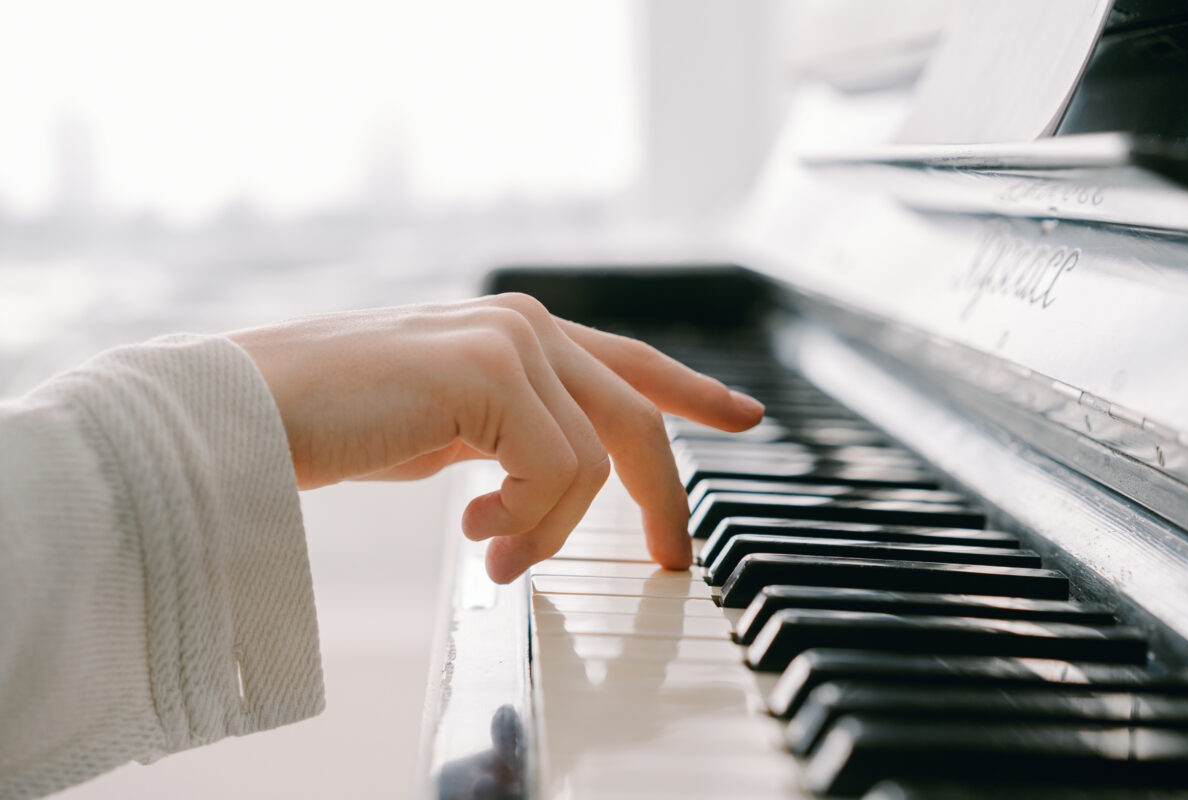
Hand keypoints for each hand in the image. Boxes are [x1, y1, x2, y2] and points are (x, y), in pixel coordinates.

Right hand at [229, 293, 763, 582]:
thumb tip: (562, 482)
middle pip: (636, 415)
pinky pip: (557, 473)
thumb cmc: (339, 425)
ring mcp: (511, 340)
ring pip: (594, 458)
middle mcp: (525, 324)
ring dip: (552, 529)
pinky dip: (528, 524)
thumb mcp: (449, 429)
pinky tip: (477, 538)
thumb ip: (511, 434)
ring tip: (498, 556)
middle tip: (666, 561)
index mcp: (519, 333)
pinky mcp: (491, 372)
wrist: (249, 411)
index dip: (694, 389)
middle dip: (660, 496)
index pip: (630, 361)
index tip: (744, 416)